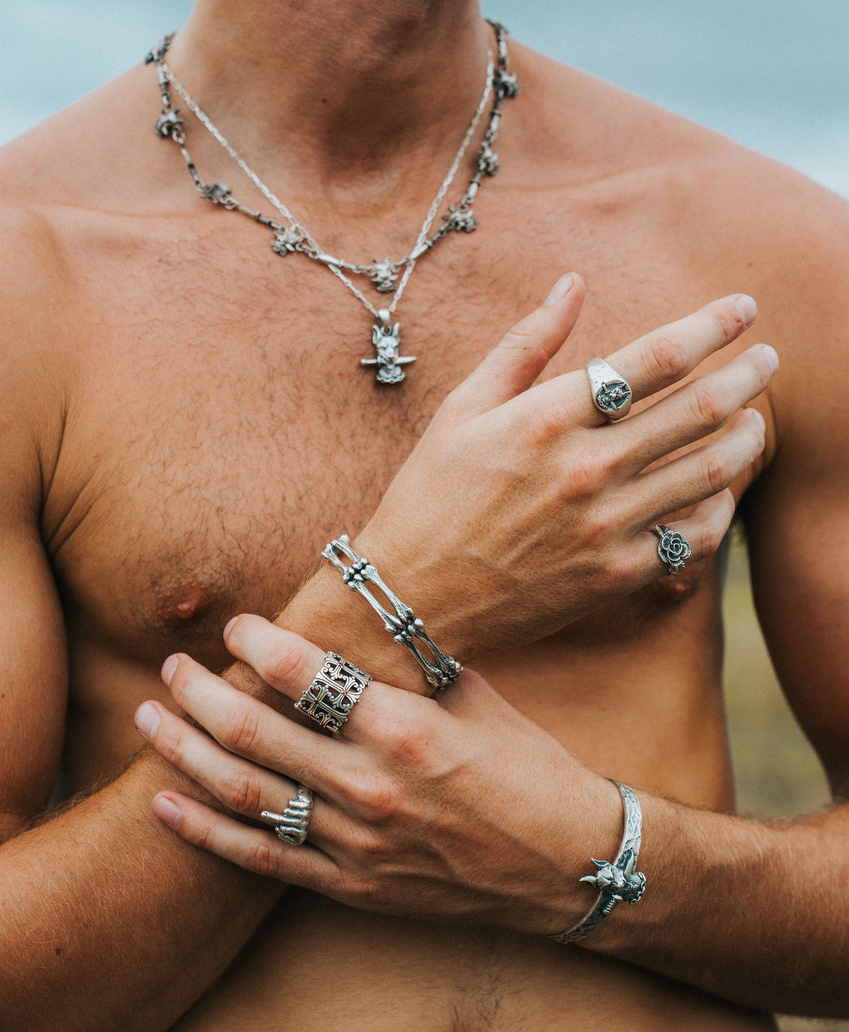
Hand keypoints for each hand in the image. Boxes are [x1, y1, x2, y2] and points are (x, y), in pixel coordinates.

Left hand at [142, 616, 619, 932]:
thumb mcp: (477, 697)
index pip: (305, 672)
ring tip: (148, 718)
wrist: (568, 865)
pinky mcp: (354, 886)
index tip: (238, 626)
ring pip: (245, 792)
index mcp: (404, 728)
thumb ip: (410, 661)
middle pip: (255, 729)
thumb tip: (363, 615)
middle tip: (172, 665)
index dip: (257, 642)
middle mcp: (370, 786)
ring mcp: (357, 843)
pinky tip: (165, 803)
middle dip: (200, 691)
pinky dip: (207, 832)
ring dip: (186, 752)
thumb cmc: (530, 768)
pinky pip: (263, 859)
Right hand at [352, 276, 773, 654]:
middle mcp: (585, 469)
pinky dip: (718, 511)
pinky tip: (718, 493)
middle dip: (747, 375)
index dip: (710, 326)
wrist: (414, 598)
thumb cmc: (428, 497)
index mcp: (546, 418)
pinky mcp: (615, 577)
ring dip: (747, 438)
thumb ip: (525, 344)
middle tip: (767, 358)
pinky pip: (693, 539)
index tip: (742, 309)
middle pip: (699, 409)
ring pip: (710, 472)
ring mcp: (605, 527)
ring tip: (755, 419)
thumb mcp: (462, 409)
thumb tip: (571, 283)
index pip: (653, 358)